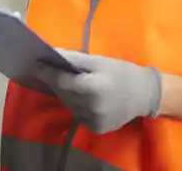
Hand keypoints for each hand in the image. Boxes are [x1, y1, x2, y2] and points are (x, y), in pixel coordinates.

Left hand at [35, 49, 160, 133]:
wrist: (145, 95)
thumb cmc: (122, 72)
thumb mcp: (100, 61)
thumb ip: (76, 59)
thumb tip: (54, 53)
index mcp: (93, 87)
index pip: (62, 81)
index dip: (48, 73)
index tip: (36, 64)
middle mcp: (91, 107)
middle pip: (63, 93)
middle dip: (55, 82)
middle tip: (50, 70)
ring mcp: (93, 120)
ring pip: (69, 105)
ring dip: (66, 93)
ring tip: (69, 82)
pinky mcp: (96, 129)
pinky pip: (78, 115)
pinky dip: (77, 105)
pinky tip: (84, 96)